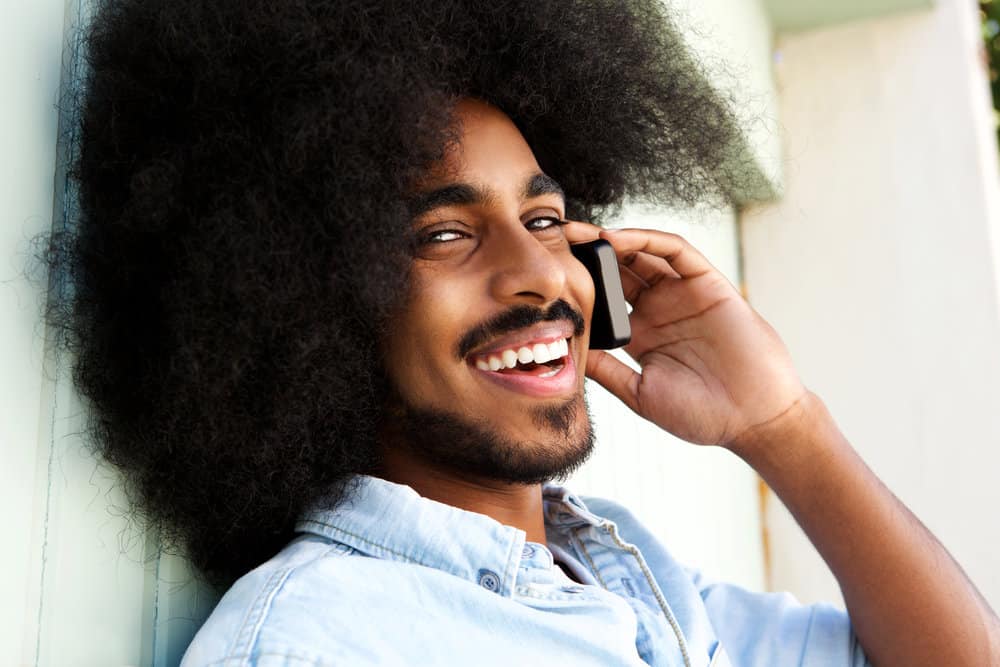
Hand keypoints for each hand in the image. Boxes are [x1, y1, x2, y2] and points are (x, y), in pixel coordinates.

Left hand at [565, 222, 807, 448]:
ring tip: (576, 233)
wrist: (755, 420)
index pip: (603, 301)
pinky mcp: (708, 285)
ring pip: (642, 254)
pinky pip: (676, 252)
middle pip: (617, 271)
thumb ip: (607, 370)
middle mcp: (660, 310)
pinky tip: (616, 239)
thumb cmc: (702, 415)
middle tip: (551, 240)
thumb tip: (565, 351)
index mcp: (641, 336)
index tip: (543, 278)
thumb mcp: (640, 393)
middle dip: (585, 254)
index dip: (577, 286)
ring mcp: (683, 295)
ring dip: (610, 240)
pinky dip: (647, 239)